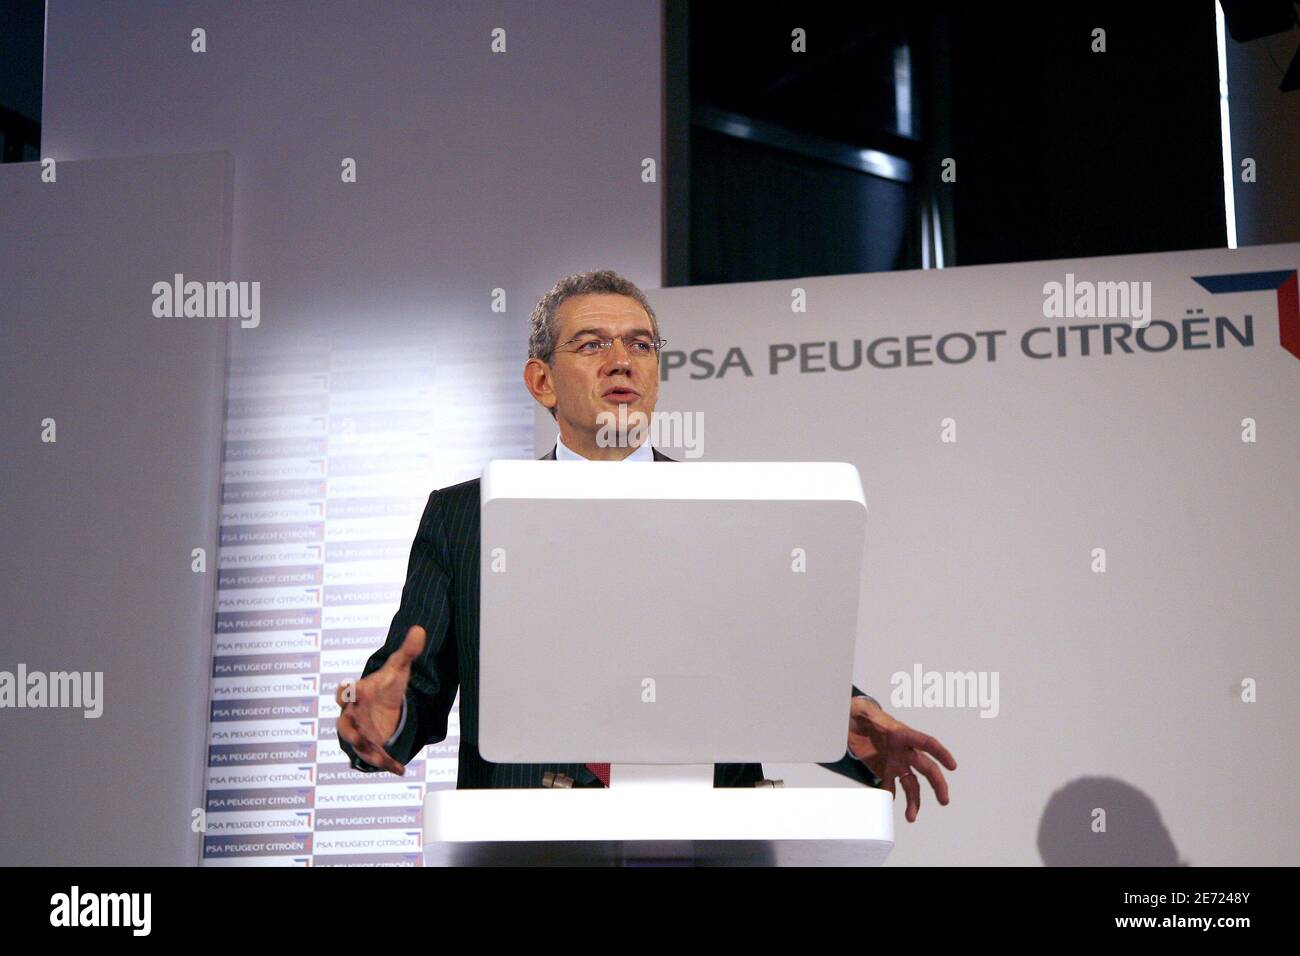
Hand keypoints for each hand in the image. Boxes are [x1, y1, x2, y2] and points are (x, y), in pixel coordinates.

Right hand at [335, 625, 425, 774]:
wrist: (386, 705)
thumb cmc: (386, 686)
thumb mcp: (398, 668)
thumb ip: (407, 651)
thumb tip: (419, 629)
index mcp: (358, 693)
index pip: (345, 693)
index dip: (347, 693)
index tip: (354, 691)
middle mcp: (353, 714)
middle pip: (344, 723)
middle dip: (351, 731)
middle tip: (359, 737)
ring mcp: (359, 732)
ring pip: (356, 744)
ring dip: (367, 752)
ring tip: (382, 759)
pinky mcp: (369, 746)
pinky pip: (372, 756)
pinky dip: (384, 763)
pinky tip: (399, 769)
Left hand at [847, 696, 955, 822]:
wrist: (851, 723)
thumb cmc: (860, 713)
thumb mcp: (859, 710)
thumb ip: (862, 712)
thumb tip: (860, 711)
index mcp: (902, 734)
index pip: (926, 742)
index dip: (940, 753)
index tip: (952, 766)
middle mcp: (904, 750)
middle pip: (926, 768)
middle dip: (937, 784)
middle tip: (943, 800)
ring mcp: (896, 761)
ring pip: (912, 784)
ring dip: (914, 800)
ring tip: (911, 817)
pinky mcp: (885, 769)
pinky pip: (892, 786)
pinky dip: (892, 796)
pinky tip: (891, 805)